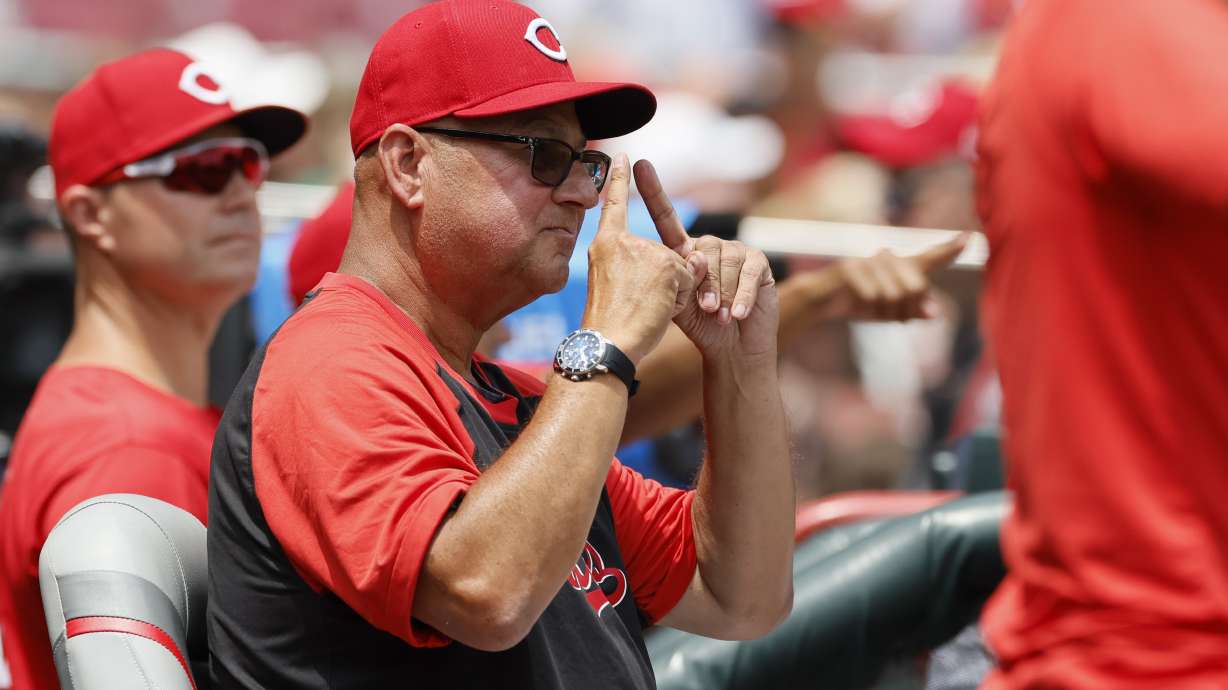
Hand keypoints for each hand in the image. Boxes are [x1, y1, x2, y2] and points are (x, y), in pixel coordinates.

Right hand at [582, 154, 703, 363]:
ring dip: (674, 292)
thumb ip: (649, 266)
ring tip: (646, 310)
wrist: (608, 344)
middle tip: (637, 305)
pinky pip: (690, 279)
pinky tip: (659, 310)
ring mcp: (645, 252)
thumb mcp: (617, 286)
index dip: (620, 181)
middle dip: (665, 281)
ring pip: (679, 266)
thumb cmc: (609, 326)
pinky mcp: (666, 265)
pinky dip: (683, 299)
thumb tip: (694, 256)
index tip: (624, 156)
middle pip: (662, 252)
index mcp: (603, 245)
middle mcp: (621, 242)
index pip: (614, 206)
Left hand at [634, 159, 777, 359]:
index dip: (653, 190)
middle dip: (705, 284)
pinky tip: (738, 313)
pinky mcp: (758, 263)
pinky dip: (741, 295)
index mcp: (684, 251)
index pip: (666, 216)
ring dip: (722, 292)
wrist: (731, 348)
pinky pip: (748, 272)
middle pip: (704, 251)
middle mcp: (709, 245)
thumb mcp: (679, 301)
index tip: (638, 163)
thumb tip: (695, 255)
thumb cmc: (701, 324)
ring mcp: (736, 251)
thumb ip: (676, 276)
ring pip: (726, 262)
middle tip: (707, 310)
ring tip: (720, 315)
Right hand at [820, 233, 968, 320]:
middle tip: (896, 321)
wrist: (821, 299)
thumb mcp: (889, 313)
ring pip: (894, 294)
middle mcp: (888, 257)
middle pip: (916, 287)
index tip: (969, 237)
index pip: (929, 258)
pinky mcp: (851, 266)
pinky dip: (868, 308)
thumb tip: (935, 313)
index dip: (949, 250)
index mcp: (900, 266)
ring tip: (874, 312)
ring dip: (885, 312)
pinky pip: (872, 294)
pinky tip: (858, 305)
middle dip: (907, 310)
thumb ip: (913, 312)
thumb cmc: (859, 304)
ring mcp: (868, 260)